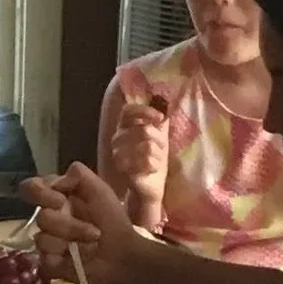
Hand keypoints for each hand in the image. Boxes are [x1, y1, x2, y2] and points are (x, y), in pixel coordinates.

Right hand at [24, 162, 149, 283]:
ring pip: (43, 239)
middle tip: (93, 230)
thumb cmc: (112, 221)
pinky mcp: (48, 262)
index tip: (60, 201)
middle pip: (41, 217)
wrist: (122, 254)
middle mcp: (48, 218)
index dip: (39, 193)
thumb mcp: (100, 190)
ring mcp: (46, 241)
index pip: (30, 188)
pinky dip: (65, 259)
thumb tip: (55, 182)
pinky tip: (79, 259)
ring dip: (73, 241)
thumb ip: (78, 175)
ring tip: (92, 244)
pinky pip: (45, 259)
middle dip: (70, 225)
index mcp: (56, 197)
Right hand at [104, 101, 169, 225]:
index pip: (128, 110)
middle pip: (143, 130)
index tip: (161, 118)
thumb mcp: (160, 135)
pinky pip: (144, 161)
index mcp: (124, 126)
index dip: (145, 111)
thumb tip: (165, 100)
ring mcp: (118, 154)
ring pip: (146, 146)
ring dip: (159, 154)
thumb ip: (160, 119)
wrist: (150, 183)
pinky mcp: (122, 169)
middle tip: (162, 148)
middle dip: (159, 140)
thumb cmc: (154, 157)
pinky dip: (154, 165)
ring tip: (157, 160)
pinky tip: (152, 169)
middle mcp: (117, 138)